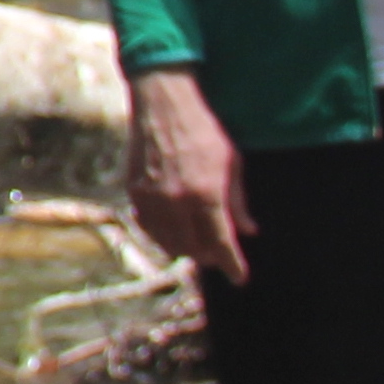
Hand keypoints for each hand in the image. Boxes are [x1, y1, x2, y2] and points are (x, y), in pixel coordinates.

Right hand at [122, 65, 251, 281]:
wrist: (163, 105)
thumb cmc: (202, 130)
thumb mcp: (231, 164)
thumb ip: (238, 202)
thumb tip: (249, 230)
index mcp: (205, 194)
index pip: (221, 243)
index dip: (233, 265)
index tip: (241, 278)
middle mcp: (176, 202)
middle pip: (193, 249)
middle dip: (209, 256)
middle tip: (219, 255)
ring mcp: (151, 199)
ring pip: (167, 242)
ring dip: (185, 248)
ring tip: (197, 245)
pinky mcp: (134, 192)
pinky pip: (148, 226)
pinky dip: (162, 234)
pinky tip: (173, 230)